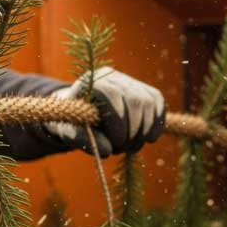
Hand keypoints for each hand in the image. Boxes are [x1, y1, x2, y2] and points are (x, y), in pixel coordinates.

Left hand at [46, 67, 164, 156]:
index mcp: (90, 82)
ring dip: (146, 128)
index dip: (119, 121)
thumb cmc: (72, 123)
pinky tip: (149, 137)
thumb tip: (107, 150)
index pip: (112, 95)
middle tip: (125, 149)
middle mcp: (111, 76)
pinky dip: (157, 121)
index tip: (117, 144)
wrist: (80, 113)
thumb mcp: (68, 133)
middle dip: (134, 130)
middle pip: (135, 99)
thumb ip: (83, 140)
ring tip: (132, 146)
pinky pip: (157, 101)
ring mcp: (128, 80)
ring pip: (149, 100)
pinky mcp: (142, 88)